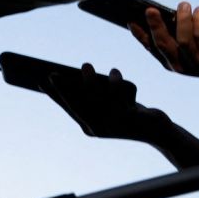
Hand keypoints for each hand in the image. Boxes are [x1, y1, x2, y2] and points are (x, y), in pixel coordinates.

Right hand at [41, 64, 167, 142]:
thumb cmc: (130, 113)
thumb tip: (79, 74)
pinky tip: (113, 72)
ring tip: (86, 66)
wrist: (158, 131)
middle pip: (76, 105)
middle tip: (52, 73)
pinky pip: (116, 97)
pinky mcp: (128, 118)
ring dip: (88, 81)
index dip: (54, 95)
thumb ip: (94, 94)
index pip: (68, 108)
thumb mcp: (109, 104)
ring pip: (95, 100)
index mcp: (90, 127)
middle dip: (63, 89)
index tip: (40, 81)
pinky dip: (113, 82)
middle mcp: (99, 128)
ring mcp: (113, 124)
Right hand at [128, 2, 198, 87]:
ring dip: (182, 19)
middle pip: (163, 44)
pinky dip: (198, 21)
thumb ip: (176, 36)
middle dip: (156, 26)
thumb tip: (167, 13)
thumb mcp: (189, 48)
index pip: (151, 48)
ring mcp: (194, 63)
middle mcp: (179, 65)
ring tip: (184, 4)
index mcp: (169, 62)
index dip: (140, 35)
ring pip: (183, 39)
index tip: (130, 20)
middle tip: (150, 9)